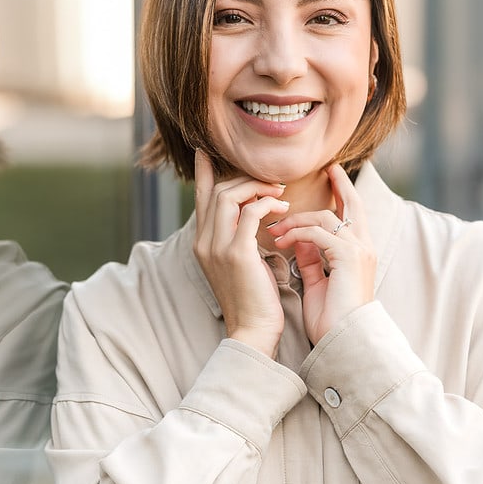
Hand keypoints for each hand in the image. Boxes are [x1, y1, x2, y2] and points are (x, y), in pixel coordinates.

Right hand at [193, 150, 289, 357]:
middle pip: (216, 191)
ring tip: (279, 193)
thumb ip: (238, 237)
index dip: (202, 173)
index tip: (204, 152)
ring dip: (257, 188)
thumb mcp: (240, 262)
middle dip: (244, 180)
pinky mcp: (236, 253)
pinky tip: (282, 208)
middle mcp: (204, 241)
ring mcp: (217, 247)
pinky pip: (250, 212)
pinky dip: (267, 203)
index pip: (200, 198)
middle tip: (271, 182)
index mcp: (203, 243)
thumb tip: (251, 213)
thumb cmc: (254, 298)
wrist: (253, 331)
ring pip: (229, 196)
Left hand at [267, 164, 375, 344]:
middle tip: (328, 168)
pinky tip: (280, 241)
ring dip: (296, 219)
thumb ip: (313, 258)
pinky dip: (297, 233)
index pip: (352, 215)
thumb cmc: (331, 320)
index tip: (331, 177)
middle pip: (354, 204)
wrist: (344, 344)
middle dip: (341, 184)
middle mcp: (364, 247)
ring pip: (326, 217)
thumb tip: (300, 239)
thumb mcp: (318, 282)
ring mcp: (359, 251)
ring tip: (274, 230)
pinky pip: (318, 233)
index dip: (343, 194)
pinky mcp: (349, 258)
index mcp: (359, 253)